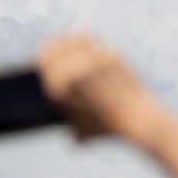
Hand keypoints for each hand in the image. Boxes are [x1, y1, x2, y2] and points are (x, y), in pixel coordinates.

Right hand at [37, 34, 168, 143]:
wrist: (135, 118)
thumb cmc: (107, 126)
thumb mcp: (84, 131)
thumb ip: (75, 132)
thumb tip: (76, 141)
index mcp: (57, 87)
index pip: (43, 57)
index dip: (45, 52)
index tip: (47, 51)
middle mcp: (70, 71)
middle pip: (56, 43)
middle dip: (58, 43)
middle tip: (60, 43)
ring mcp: (89, 62)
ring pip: (74, 37)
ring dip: (74, 39)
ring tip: (77, 42)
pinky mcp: (107, 55)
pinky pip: (94, 40)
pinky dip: (92, 42)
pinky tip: (94, 47)